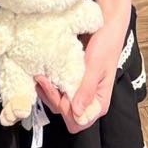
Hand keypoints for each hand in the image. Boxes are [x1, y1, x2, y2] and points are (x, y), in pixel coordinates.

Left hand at [35, 12, 129, 134]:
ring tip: (40, 76)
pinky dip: (49, 85)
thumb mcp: (96, 67)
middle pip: (66, 114)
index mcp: (99, 103)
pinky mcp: (72, 81)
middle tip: (43, 79)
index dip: (66, 111)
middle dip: (52, 99)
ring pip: (59, 103)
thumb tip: (78, 113)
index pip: (79, 121)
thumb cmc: (106, 44)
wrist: (106, 25)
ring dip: (48, 92)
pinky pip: (58, 90)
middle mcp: (89, 100)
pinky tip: (44, 75)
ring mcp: (80, 91)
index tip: (57, 93)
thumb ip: (86, 90)